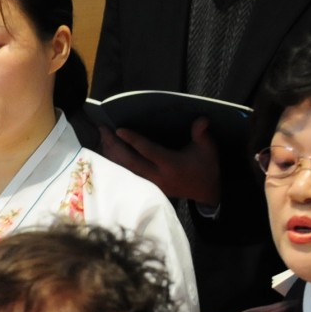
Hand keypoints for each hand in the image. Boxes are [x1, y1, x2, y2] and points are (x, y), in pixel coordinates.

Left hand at [98, 118, 221, 204]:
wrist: (206, 192)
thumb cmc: (206, 167)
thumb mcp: (208, 149)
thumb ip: (202, 134)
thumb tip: (201, 119)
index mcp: (170, 165)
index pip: (148, 151)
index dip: (134, 140)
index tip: (119, 130)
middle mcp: (157, 176)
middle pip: (130, 161)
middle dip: (115, 146)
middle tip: (103, 130)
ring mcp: (150, 184)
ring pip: (126, 170)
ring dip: (112, 155)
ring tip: (102, 139)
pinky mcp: (147, 187)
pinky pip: (128, 175)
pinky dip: (117, 164)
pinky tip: (109, 153)